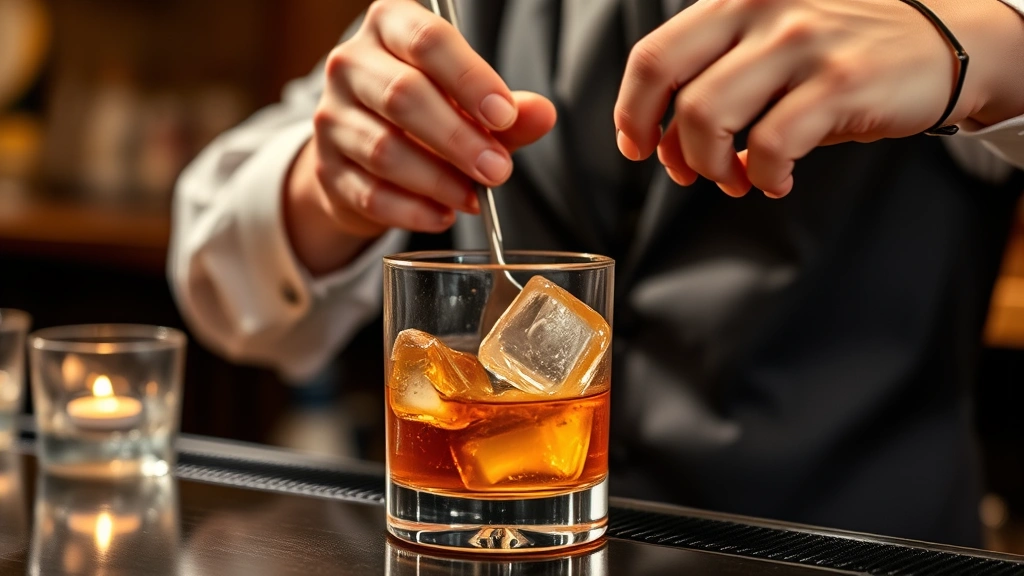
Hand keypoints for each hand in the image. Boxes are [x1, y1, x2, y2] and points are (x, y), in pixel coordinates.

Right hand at [287, 0, 555, 273]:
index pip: (428, 40)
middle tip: (498, 170)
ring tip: (473, 198)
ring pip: (383, 149)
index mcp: (390, 25)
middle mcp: (350, 63)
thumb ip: (508, 110)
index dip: (469, 79)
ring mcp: (331, 116)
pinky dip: (412, 211)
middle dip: (458, 139)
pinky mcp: (325, 168)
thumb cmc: (429, 113)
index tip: (503, 117)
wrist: (367, 154)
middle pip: (403, 95)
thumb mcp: (473, 104)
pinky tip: (442, 215)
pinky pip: (369, 193)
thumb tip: (541, 114)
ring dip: (437, 180)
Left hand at [614, 0, 1023, 197]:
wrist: (945, 41)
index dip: (632, 109)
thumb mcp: (771, 39)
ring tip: (738, 178)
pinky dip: (764, 176)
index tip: (637, 143)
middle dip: (664, 143)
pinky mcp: (839, 80)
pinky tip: (776, 179)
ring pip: (707, 117)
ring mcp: (801, 42)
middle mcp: (763, 8)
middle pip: (668, 84)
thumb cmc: (845, 49)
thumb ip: (717, 73)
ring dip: (713, 167)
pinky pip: (770, 145)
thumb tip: (661, 137)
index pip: (654, 55)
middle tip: (684, 171)